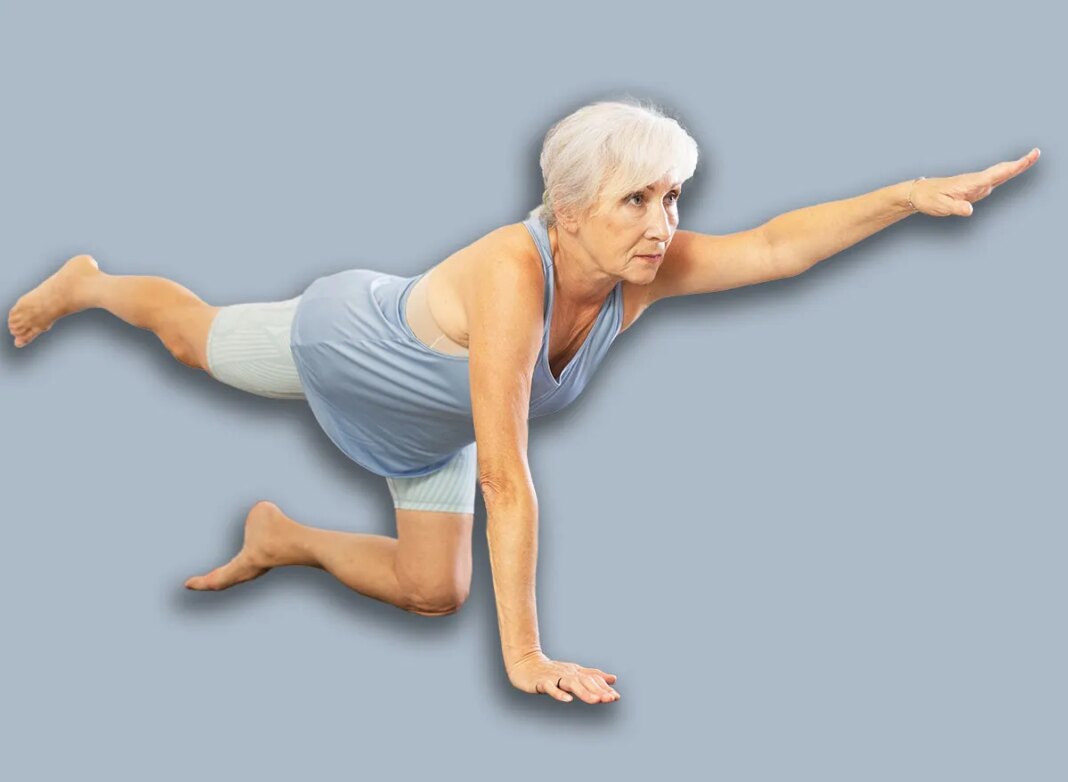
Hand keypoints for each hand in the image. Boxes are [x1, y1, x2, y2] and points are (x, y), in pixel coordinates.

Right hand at [506, 650, 619, 703]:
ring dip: (584, 692)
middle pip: (585, 681)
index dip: (604, 688)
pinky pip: (551, 688)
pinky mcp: (542, 682)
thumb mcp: (574, 672)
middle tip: (610, 699)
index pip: (592, 678)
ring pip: (571, 684)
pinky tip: (568, 700)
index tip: (616, 697)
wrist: (525, 664)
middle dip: (598, 690)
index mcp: (576, 672)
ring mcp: (554, 677)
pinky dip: (559, 693)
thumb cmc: (551, 670)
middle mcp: (567, 673)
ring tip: (595, 701)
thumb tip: (614, 679)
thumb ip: (593, 676)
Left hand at [909, 147, 1039, 216]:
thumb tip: (970, 210)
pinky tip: (1009, 172)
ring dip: (1014, 167)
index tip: (1030, 156)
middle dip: (1019, 163)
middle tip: (1036, 153)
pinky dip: (1004, 174)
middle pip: (1001, 171)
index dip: (1015, 166)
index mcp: (971, 183)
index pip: (997, 174)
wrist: (918, 193)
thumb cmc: (929, 199)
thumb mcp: (941, 206)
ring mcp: (974, 184)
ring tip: (1029, 159)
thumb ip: (956, 208)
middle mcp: (975, 181)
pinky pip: (992, 179)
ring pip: (998, 174)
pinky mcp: (972, 188)